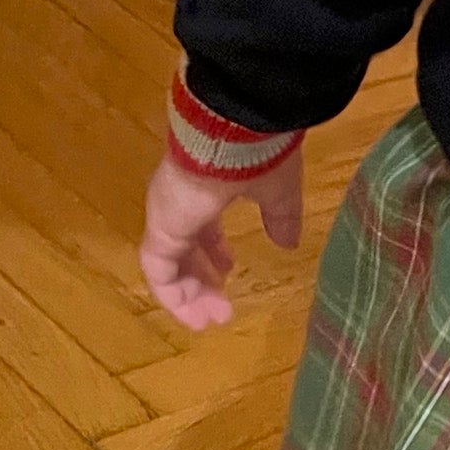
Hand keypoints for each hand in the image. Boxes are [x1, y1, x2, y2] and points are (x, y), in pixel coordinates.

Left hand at [139, 149, 303, 329]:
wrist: (231, 130)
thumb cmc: (255, 154)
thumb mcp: (277, 189)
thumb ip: (281, 217)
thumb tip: (289, 243)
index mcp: (206, 188)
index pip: (202, 225)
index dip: (213, 251)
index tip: (230, 270)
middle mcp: (181, 202)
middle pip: (185, 248)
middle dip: (202, 279)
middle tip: (221, 308)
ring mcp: (167, 216)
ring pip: (170, 264)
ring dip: (190, 295)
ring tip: (210, 320)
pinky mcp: (160, 230)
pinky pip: (159, 271)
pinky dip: (172, 297)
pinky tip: (192, 317)